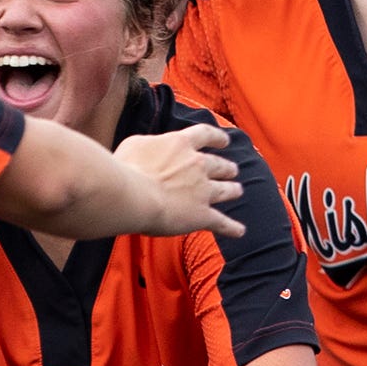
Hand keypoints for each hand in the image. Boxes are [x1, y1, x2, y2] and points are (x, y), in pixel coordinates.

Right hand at [114, 123, 246, 237]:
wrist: (133, 195)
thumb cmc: (127, 168)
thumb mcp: (135, 144)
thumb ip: (150, 145)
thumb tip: (151, 149)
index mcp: (181, 144)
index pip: (205, 135)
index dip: (217, 137)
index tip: (224, 140)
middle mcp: (197, 165)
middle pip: (219, 164)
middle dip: (227, 167)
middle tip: (232, 170)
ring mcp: (203, 190)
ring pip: (226, 190)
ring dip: (233, 190)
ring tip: (238, 190)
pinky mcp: (202, 215)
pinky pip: (222, 222)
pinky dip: (232, 227)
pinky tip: (239, 231)